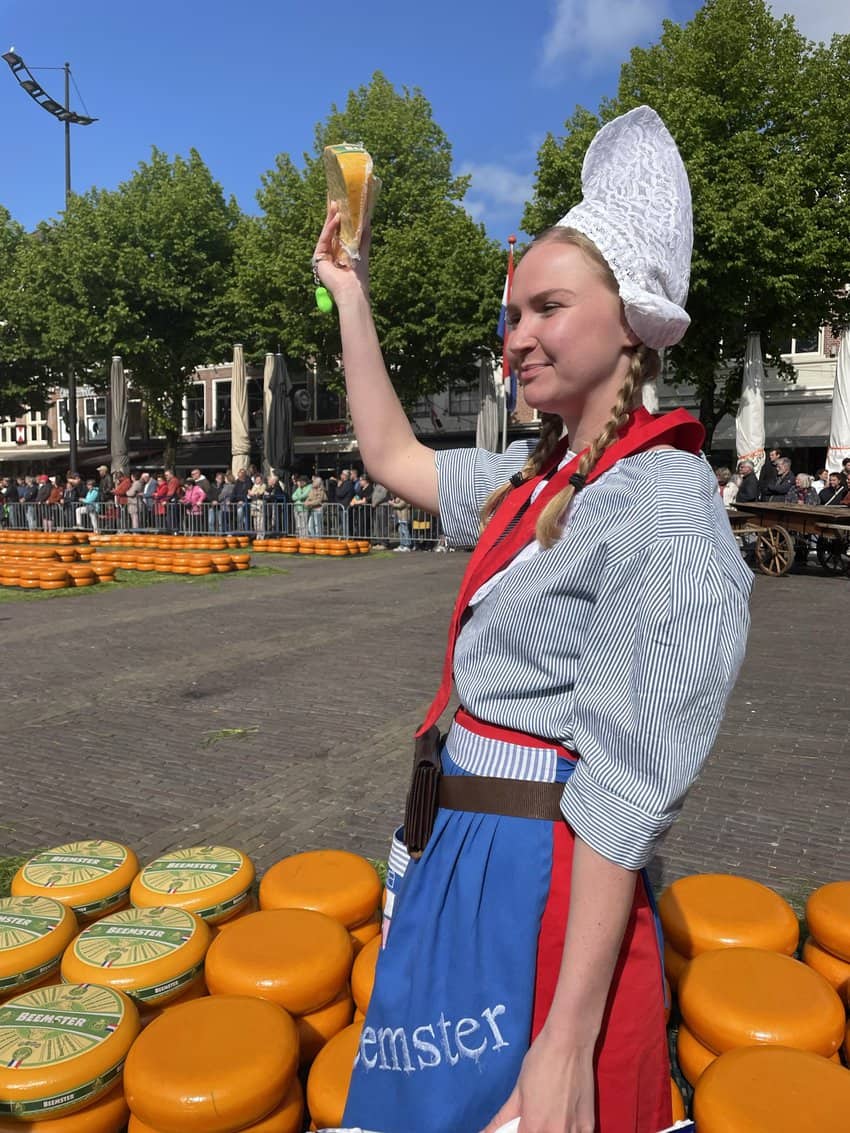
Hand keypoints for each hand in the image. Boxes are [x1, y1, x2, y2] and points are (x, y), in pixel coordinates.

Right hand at [311, 203, 371, 304]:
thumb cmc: (359, 274)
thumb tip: (368, 218)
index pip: (340, 232)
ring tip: (335, 203)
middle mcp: (331, 253)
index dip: (341, 218)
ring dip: (331, 217)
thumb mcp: (362, 249)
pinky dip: (329, 228)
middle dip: (334, 214)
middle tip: (335, 198)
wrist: (352, 289)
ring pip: (327, 232)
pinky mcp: (318, 258)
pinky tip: (335, 218)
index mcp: (340, 252)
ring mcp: (324, 255)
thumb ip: (364, 235)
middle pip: (332, 230)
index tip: (343, 203)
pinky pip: (324, 239)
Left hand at [479, 1029, 596, 1132]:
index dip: (517, 1132)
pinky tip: (563, 1118)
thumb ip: (502, 1119)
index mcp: (534, 1128)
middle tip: (533, 1118)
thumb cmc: (541, 1062)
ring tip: (549, 1116)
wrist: (571, 1043)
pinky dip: (568, 1131)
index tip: (517, 1126)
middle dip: (533, 1130)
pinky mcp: (590, 1126)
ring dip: (551, 1131)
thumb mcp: (518, 1091)